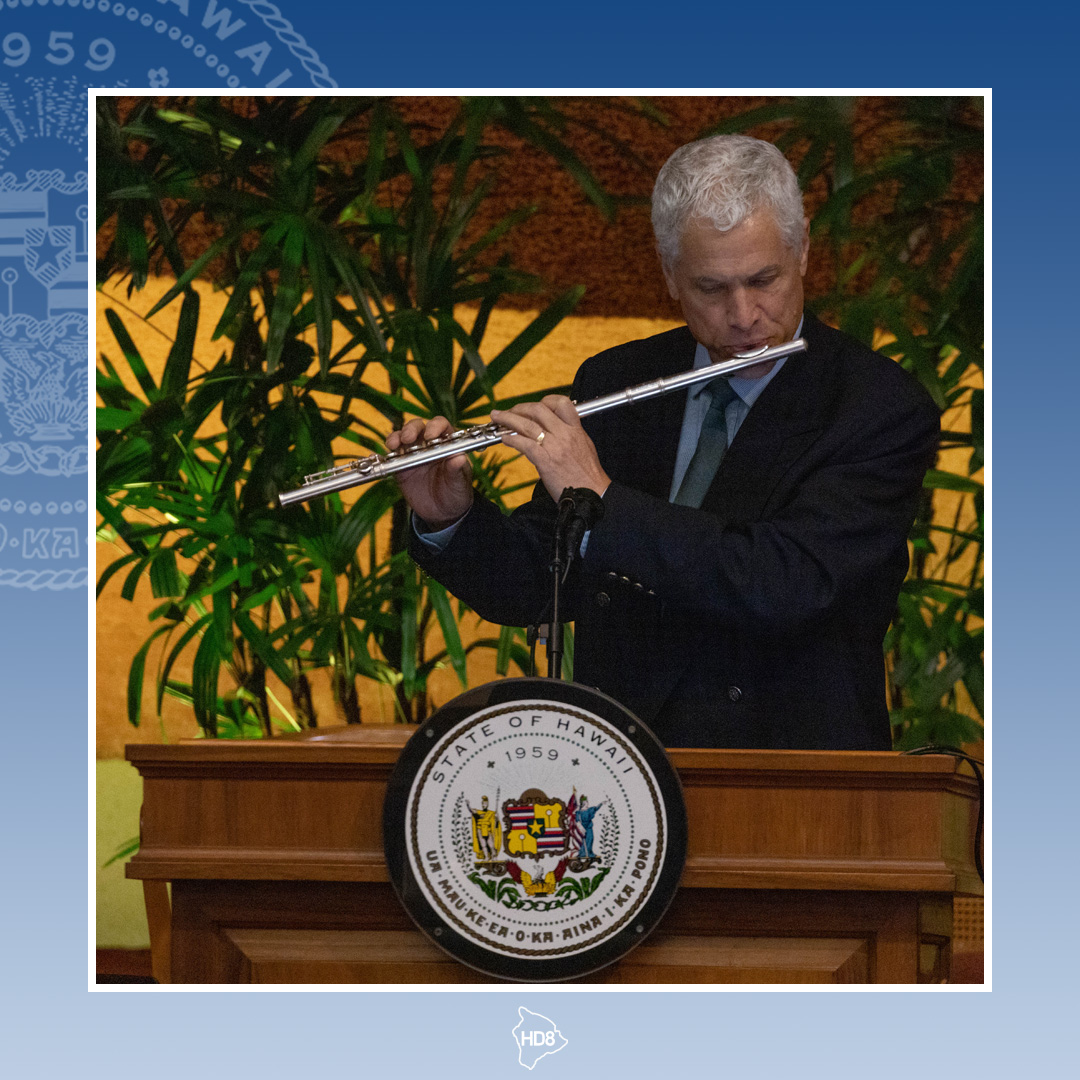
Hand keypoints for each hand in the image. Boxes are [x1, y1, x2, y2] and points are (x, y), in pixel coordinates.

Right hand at [386, 416, 473, 528]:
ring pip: (402, 438)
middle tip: (408, 438)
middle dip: (411, 429)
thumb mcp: (459, 483)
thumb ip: (457, 470)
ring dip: (396, 437)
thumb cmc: (456, 493)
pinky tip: (381, 456)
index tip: (431, 435)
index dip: (435, 426)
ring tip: (393, 445)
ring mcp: (413, 455)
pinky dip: (385, 455)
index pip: (441, 426)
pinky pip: (391, 458)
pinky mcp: (401, 468)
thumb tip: (459, 458)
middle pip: (418, 427)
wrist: (443, 513)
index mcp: (446, 444)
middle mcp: (429, 445)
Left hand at [490, 396, 610, 502]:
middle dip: (519, 408)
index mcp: (576, 429)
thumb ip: (569, 434)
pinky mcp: (545, 461)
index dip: (544, 401)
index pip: (561, 403)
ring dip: (508, 419)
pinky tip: (504, 438)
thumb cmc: (587, 474)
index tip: (532, 407)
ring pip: (527, 425)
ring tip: (497, 418)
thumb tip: (554, 428)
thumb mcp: (584, 446)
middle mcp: (565, 434)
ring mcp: (555, 446)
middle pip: (538, 410)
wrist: (592, 494)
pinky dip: (511, 439)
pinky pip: (524, 444)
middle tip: (507, 412)